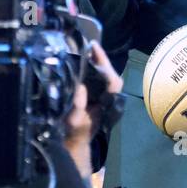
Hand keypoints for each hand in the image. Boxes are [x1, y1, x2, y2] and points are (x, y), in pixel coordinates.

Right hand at [63, 42, 121, 171]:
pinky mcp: (94, 95)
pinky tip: (82, 60)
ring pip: (104, 75)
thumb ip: (78, 105)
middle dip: (101, 59)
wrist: (73, 143)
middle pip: (109, 74)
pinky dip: (91, 68)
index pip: (113, 81)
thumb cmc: (74, 132)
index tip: (96, 51)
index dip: (106, 65)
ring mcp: (101, 96)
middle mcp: (107, 97)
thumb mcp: (74, 120)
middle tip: (90, 44)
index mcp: (107, 103)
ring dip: (97, 62)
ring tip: (86, 48)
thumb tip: (80, 86)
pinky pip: (96, 79)